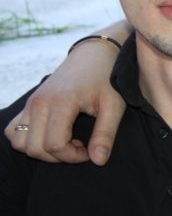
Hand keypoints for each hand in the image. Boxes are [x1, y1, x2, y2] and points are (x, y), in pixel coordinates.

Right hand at [3, 22, 129, 164]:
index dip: (73, 156)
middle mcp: (39, 102)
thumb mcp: (114, 105)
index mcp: (61, 102)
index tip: (89, 150)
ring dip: (41, 150)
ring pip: (20, 142)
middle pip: (34, 148)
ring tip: (67, 140)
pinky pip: (14, 130)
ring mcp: (31, 102)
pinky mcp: (28, 103)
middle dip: (58, 156)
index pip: (54, 145)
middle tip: (80, 147)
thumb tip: (98, 161)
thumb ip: (106, 134)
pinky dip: (28, 139)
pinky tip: (53, 134)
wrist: (95, 54)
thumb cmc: (108, 78)